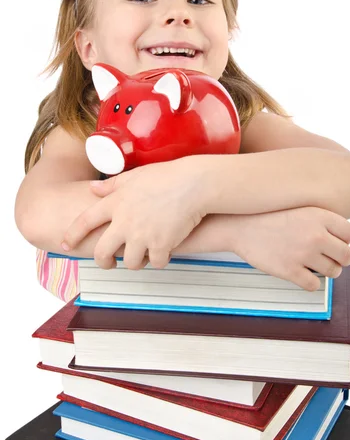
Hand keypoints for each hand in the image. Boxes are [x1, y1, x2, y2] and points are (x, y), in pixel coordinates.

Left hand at [61, 158, 207, 269]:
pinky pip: (156, 263)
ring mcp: (142, 235)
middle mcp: (124, 222)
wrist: (194, 184)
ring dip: (137, 262)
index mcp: (116, 203)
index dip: (72, 235)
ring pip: (130, 263)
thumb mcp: (135, 175)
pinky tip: (167, 250)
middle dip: (104, 262)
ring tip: (145, 254)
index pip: (85, 221)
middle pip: (103, 252)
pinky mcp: (161, 245)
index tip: (66, 245)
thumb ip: (112, 185)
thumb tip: (93, 189)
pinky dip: (161, 260)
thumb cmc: (167, 176)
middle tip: (110, 263)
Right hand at [227, 206, 349, 290]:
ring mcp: (303, 254)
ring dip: (326, 271)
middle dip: (339, 259)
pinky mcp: (290, 270)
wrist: (240, 226)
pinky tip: (300, 273)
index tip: (333, 242)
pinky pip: (314, 285)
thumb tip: (342, 239)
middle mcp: (315, 234)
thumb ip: (322, 220)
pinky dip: (310, 282)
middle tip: (328, 258)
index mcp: (319, 215)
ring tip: (312, 264)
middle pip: (347, 256)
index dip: (343, 240)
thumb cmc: (268, 216)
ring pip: (333, 272)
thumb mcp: (299, 208)